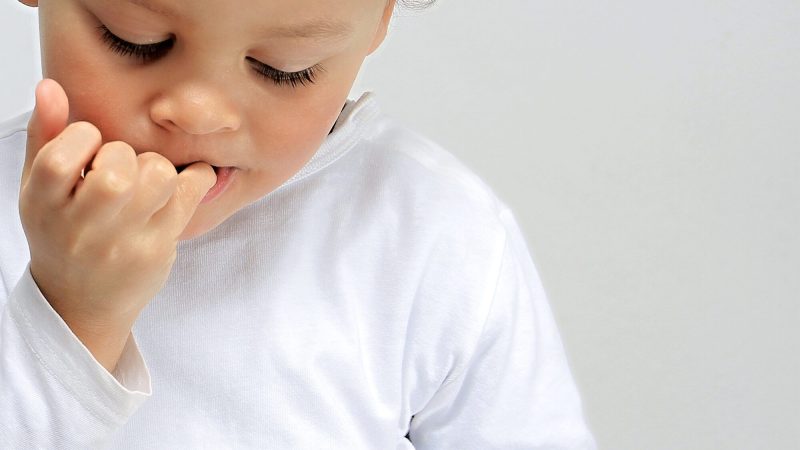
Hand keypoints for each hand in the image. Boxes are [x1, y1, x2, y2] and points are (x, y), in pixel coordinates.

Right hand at [18, 79, 215, 368]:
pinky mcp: (157, 250)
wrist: (80, 303)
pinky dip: (196, 177)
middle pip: (118, 164)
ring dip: (158, 168)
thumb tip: (51, 87)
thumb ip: (45, 136)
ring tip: (146, 183)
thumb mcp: (39, 190)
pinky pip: (190, 193)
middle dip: (125, 156)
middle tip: (120, 173)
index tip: (90, 150)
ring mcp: (123, 242)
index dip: (84, 139)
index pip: (63, 154)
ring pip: (159, 174)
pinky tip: (185, 182)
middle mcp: (82, 227)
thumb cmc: (61, 235)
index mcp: (44, 205)